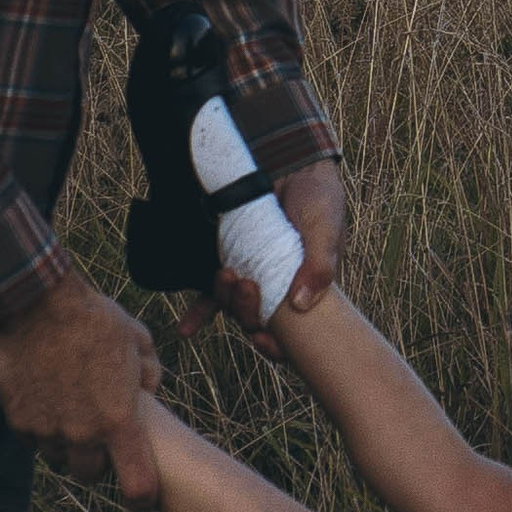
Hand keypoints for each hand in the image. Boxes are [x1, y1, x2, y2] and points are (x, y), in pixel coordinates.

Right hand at [0, 270, 162, 500]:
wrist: (38, 304)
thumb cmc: (95, 319)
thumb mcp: (138, 340)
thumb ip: (150, 375)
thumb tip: (149, 395)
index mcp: (119, 420)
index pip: (138, 485)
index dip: (142, 496)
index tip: (142, 494)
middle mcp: (82, 434)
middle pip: (91, 476)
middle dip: (97, 461)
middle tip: (97, 435)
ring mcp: (47, 431)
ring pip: (59, 459)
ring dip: (66, 445)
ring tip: (70, 410)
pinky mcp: (19, 422)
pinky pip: (33, 442)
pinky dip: (40, 430)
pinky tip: (46, 400)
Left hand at [180, 158, 347, 355]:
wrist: (292, 164)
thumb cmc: (318, 199)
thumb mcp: (326, 231)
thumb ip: (319, 267)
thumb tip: (300, 306)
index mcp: (304, 291)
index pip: (292, 336)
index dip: (276, 347)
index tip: (263, 340)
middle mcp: (276, 290)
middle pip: (256, 321)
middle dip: (247, 312)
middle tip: (247, 284)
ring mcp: (252, 276)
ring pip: (234, 307)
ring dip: (227, 301)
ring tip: (226, 275)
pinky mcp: (230, 260)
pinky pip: (213, 294)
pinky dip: (200, 313)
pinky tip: (186, 329)